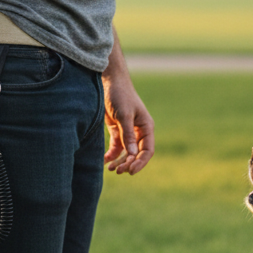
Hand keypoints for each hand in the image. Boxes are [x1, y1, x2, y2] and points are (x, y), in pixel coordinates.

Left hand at [102, 37, 153, 173]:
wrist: (109, 81)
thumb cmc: (120, 95)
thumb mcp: (124, 115)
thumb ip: (128, 135)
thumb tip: (132, 154)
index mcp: (146, 127)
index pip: (147, 150)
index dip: (140, 162)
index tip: (130, 171)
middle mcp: (139, 131)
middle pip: (137, 154)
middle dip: (128, 163)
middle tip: (117, 171)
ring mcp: (128, 131)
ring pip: (126, 152)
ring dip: (120, 161)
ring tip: (111, 169)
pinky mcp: (117, 130)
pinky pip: (116, 147)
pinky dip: (112, 155)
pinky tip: (105, 161)